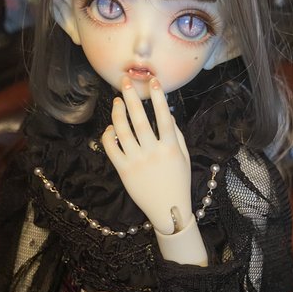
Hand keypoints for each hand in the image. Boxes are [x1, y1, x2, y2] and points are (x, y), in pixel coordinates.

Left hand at [102, 77, 191, 234]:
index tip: (154, 82)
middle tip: (125, 82)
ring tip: (116, 101)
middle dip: (132, 98)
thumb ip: (176, 134)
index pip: (163, 117)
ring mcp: (137, 162)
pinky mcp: (124, 171)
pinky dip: (109, 134)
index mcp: (170, 148)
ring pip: (122, 131)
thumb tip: (166, 113)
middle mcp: (153, 153)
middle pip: (139, 119)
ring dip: (117, 113)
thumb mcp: (184, 156)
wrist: (167, 209)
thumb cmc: (178, 181)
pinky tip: (111, 127)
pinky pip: (111, 148)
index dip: (158, 98)